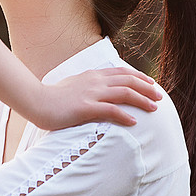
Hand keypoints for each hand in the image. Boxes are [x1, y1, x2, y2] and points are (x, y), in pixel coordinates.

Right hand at [27, 68, 162, 129]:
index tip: (151, 83)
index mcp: (93, 75)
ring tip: (154, 108)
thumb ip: (88, 84)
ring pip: (124, 93)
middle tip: (159, 97)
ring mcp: (91, 94)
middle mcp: (95, 81)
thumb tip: (99, 88)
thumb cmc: (53, 96)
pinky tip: (134, 122)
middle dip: (147, 88)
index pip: (122, 72)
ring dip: (142, 100)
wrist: (36, 101)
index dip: (139, 77)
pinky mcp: (85, 108)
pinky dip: (125, 116)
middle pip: (128, 81)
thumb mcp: (74, 84)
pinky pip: (110, 111)